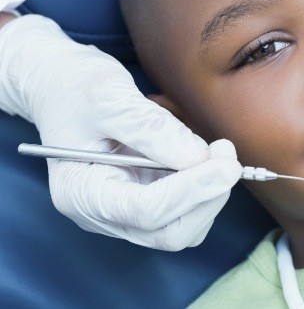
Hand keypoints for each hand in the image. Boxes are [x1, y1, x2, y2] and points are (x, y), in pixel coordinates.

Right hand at [0, 15, 241, 249]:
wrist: (61, 84)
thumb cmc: (75, 87)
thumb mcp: (108, 96)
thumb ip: (151, 129)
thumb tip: (199, 157)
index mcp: (81, 192)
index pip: (145, 211)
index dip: (192, 190)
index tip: (227, 163)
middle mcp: (102, 212)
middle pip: (169, 232)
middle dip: (207, 196)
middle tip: (227, 155)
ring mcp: (124, 209)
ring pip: (183, 227)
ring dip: (210, 194)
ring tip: (216, 152)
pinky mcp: (144, 197)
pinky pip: (186, 210)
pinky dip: (205, 188)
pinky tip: (204, 157)